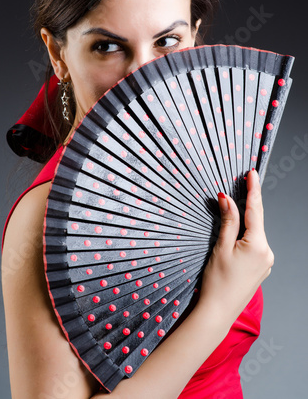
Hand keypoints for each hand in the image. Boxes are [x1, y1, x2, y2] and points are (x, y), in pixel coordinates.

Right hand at [198, 169, 273, 324]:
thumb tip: (227, 199)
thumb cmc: (217, 282)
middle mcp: (267, 253)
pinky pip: (254, 245)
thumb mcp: (221, 247)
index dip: (253, 189)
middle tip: (242, 184)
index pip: (255, 210)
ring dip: (244, 222)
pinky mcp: (261, 268)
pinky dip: (245, 236)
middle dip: (247, 204)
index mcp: (258, 245)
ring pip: (254, 233)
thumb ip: (228, 221)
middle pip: (255, 221)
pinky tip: (235, 234)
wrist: (218, 312)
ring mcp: (266, 262)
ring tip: (231, 211)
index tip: (252, 174)